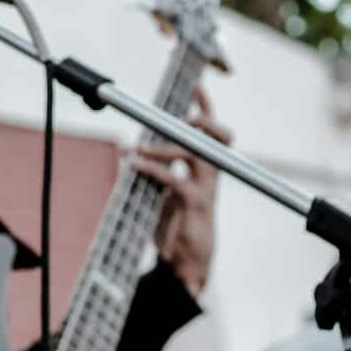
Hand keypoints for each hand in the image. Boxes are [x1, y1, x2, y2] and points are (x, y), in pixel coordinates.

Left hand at [132, 87, 227, 296]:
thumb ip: (158, 170)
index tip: (195, 85)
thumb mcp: (165, 193)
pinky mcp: (194, 204)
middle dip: (203, 118)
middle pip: (219, 137)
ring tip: (134, 146)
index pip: (212, 133)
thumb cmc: (176, 227)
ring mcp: (205, 189)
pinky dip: (150, 168)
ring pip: (194, 153)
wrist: (184, 264)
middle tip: (180, 114)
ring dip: (161, 145)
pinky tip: (131, 163)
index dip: (206, 107)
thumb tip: (133, 148)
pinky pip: (173, 179)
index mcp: (205, 170)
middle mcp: (210, 175)